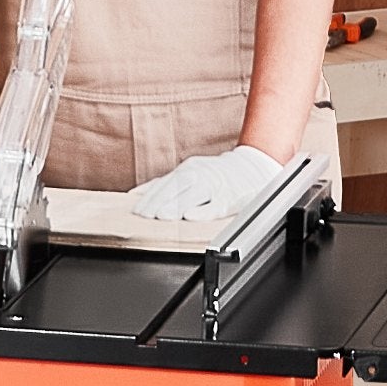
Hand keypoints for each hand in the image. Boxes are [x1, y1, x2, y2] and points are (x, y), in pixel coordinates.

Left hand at [132, 144, 283, 221]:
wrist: (251, 168)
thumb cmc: (214, 175)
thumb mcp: (188, 173)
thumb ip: (164, 184)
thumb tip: (137, 194)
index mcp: (188, 170)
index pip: (164, 184)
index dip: (149, 197)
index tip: (135, 211)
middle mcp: (200, 175)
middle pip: (175, 188)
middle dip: (158, 202)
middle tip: (144, 216)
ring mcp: (215, 186)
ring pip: (193, 194)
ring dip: (175, 205)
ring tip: (161, 217)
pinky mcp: (229, 199)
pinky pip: (216, 205)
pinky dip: (203, 210)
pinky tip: (191, 216)